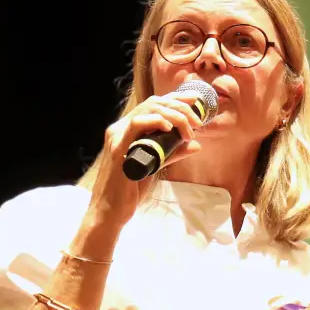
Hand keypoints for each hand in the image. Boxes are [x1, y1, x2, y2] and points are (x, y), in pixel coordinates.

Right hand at [85, 89, 208, 228]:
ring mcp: (118, 136)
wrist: (111, 210)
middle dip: (180, 107)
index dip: (176, 98)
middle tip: (198, 122)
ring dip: (174, 115)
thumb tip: (196, 145)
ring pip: (147, 109)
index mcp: (129, 129)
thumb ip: (173, 153)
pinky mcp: (118, 149)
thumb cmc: (131, 189)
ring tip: (189, 130)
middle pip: (153, 103)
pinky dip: (155, 121)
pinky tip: (169, 127)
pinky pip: (136, 125)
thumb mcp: (157, 165)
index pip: (153, 104)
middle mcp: (121, 128)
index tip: (196, 101)